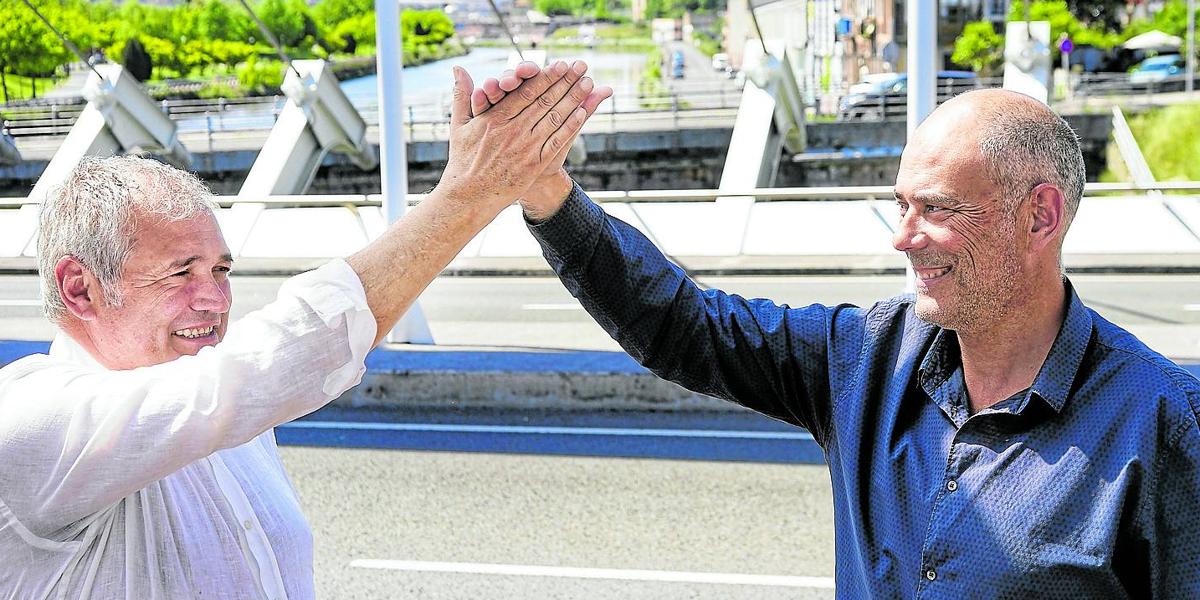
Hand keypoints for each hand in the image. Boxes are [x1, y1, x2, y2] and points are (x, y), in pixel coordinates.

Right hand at [471, 61, 612, 220]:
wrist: (469, 196)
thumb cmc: (463, 159)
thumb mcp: (459, 125)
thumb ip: (461, 95)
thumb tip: (458, 68)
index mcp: (495, 118)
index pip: (526, 92)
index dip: (546, 76)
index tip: (561, 64)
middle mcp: (512, 131)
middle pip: (544, 101)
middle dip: (565, 82)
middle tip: (581, 66)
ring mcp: (524, 148)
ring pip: (554, 118)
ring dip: (573, 100)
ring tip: (588, 83)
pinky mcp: (534, 165)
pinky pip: (555, 142)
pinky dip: (570, 127)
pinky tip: (582, 113)